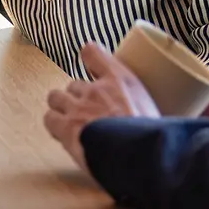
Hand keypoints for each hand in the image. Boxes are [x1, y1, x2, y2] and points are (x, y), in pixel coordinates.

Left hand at [41, 41, 162, 176]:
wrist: (140, 156)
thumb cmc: (155, 138)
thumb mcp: (159, 112)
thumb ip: (146, 106)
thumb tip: (152, 118)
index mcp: (121, 80)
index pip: (93, 52)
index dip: (89, 58)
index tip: (91, 67)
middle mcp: (96, 89)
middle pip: (74, 84)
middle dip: (79, 97)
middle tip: (89, 114)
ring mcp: (78, 107)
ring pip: (56, 97)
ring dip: (61, 108)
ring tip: (72, 123)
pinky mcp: (66, 127)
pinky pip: (49, 118)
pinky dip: (54, 125)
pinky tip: (63, 135)